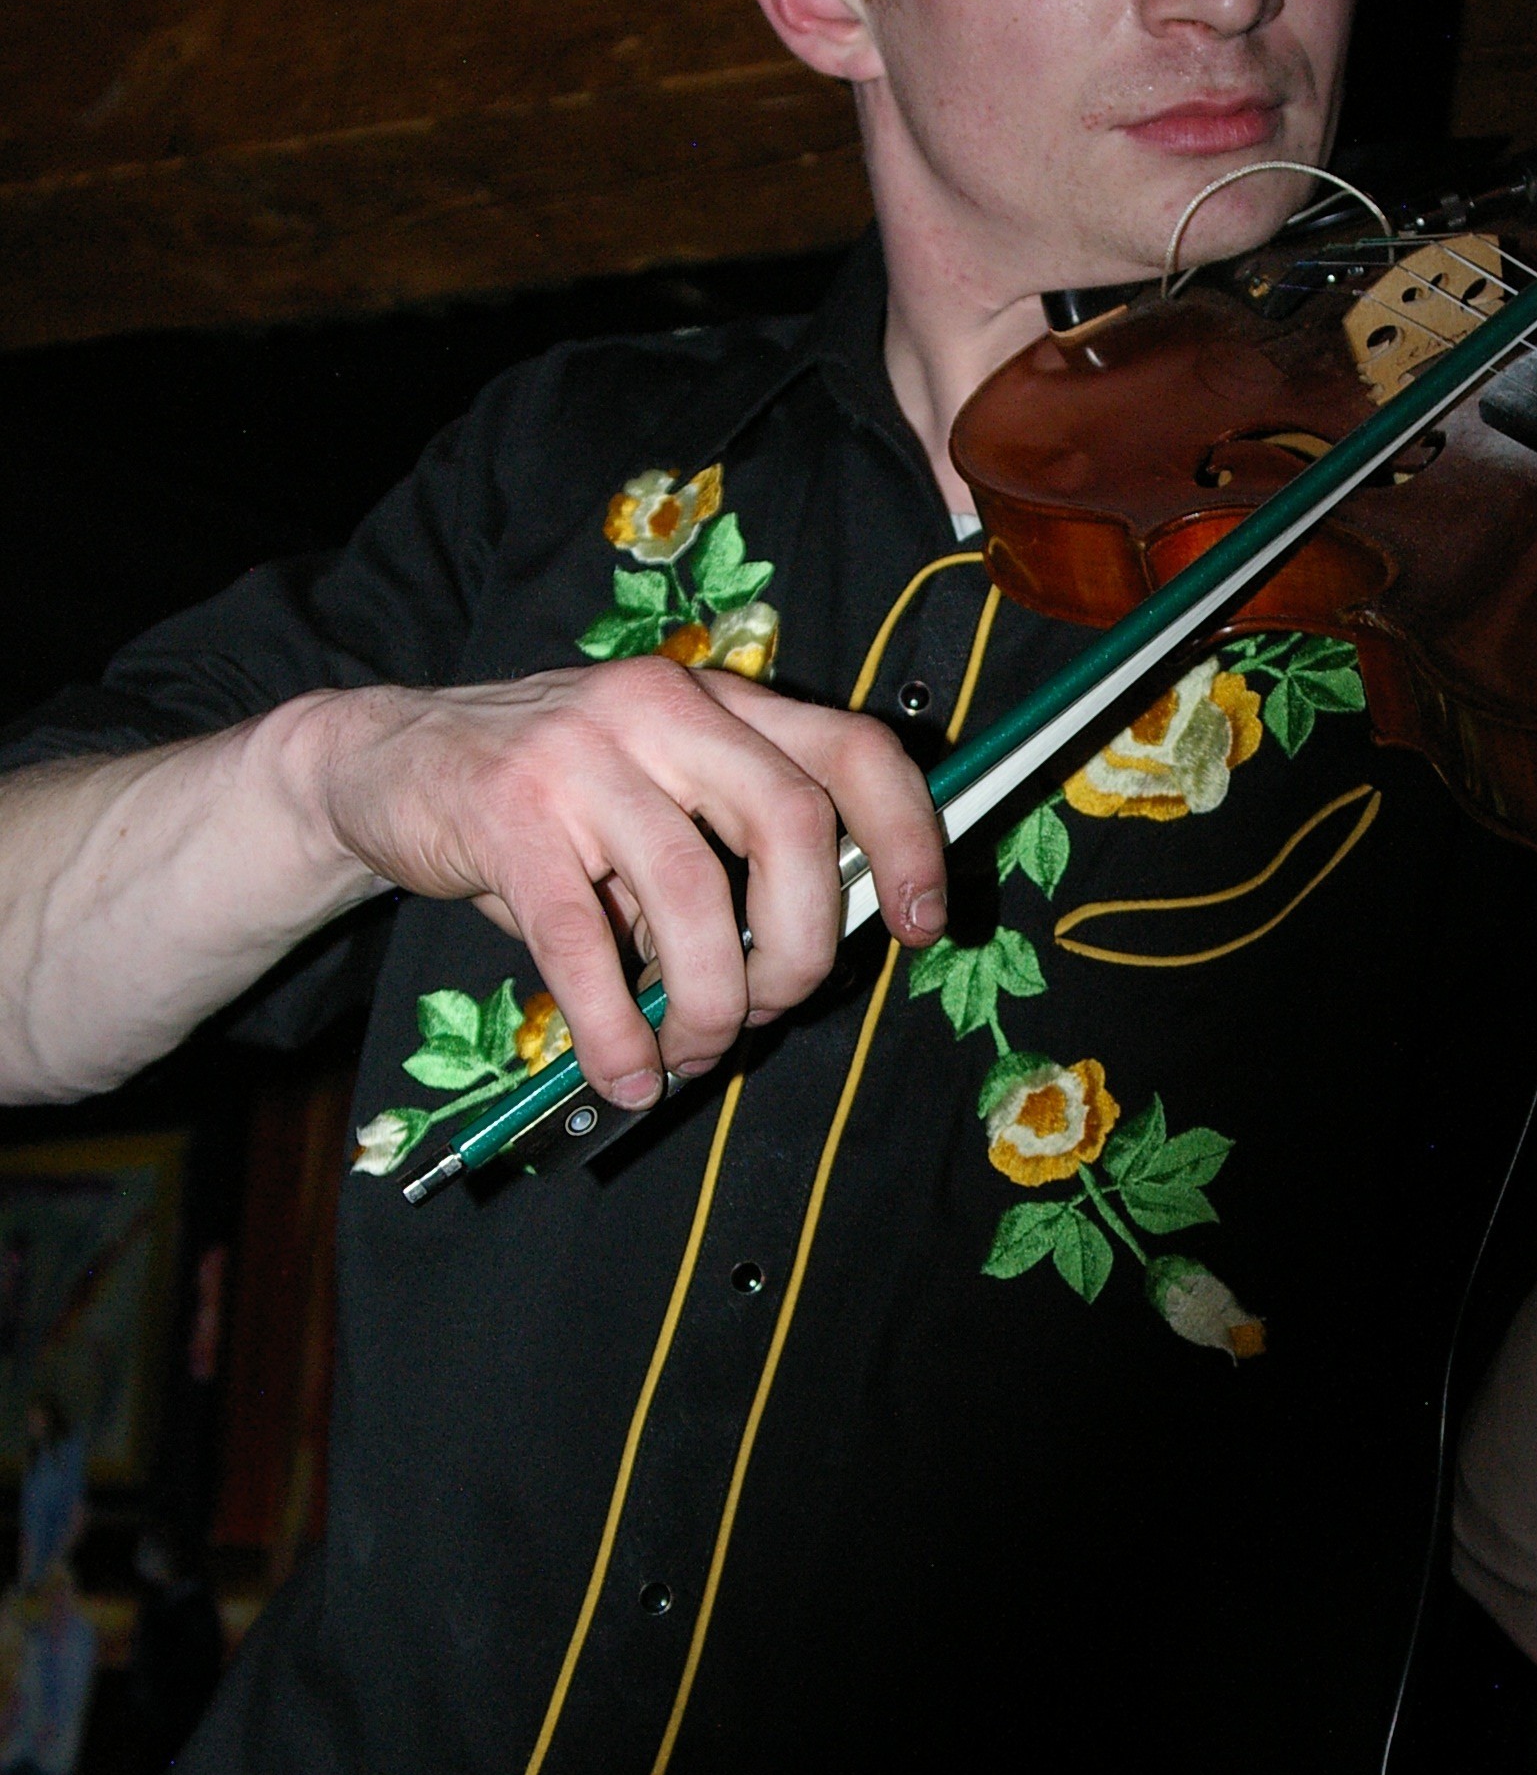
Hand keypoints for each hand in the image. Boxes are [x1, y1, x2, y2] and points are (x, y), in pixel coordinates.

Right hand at [305, 659, 945, 1096]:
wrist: (382, 761)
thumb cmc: (542, 803)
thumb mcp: (650, 802)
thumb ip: (728, 859)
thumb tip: (801, 964)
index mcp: (719, 704)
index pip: (852, 752)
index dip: (906, 840)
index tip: (918, 924)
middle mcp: (662, 710)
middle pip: (793, 826)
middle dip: (800, 949)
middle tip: (768, 1010)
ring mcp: (581, 756)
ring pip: (694, 894)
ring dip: (708, 1003)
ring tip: (691, 1051)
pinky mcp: (506, 815)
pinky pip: (581, 944)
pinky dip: (615, 1028)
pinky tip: (624, 1071)